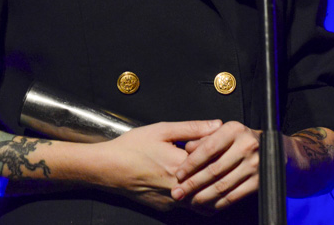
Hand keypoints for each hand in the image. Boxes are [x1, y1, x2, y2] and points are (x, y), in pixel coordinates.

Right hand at [97, 120, 220, 210]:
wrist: (108, 168)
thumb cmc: (132, 147)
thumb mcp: (162, 130)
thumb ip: (192, 128)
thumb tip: (217, 125)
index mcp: (180, 165)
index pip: (215, 161)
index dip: (223, 153)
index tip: (226, 145)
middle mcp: (179, 187)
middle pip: (213, 185)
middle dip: (222, 173)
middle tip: (225, 162)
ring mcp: (172, 201)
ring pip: (204, 202)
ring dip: (213, 191)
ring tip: (216, 177)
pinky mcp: (166, 208)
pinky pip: (190, 208)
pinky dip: (198, 199)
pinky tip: (198, 187)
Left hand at [170, 121, 260, 211]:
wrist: (268, 147)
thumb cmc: (237, 138)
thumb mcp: (220, 130)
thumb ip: (203, 137)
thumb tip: (188, 148)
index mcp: (234, 130)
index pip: (208, 149)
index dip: (191, 164)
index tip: (179, 174)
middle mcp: (246, 146)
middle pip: (214, 170)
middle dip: (192, 183)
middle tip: (177, 192)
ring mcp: (255, 165)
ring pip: (222, 185)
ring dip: (202, 196)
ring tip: (189, 200)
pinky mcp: (258, 182)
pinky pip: (234, 196)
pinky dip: (218, 202)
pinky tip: (207, 204)